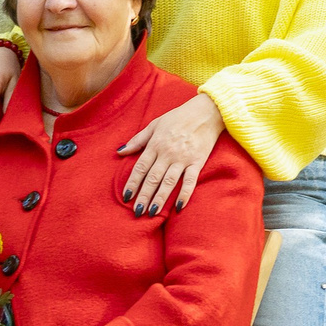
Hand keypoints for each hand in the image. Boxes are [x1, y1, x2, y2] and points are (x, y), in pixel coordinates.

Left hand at [116, 93, 224, 216]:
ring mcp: (183, 158)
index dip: (132, 183)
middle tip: (137, 212)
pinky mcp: (197, 162)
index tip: (126, 197)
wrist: (206, 112)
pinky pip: (190, 181)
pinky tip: (178, 207)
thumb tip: (120, 152)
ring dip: (160, 198)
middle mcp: (167, 153)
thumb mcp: (154, 124)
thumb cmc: (178, 117)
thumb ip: (137, 140)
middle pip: (153, 178)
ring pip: (169, 182)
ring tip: (152, 213)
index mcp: (155, 144)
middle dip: (144, 196)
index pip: (140, 168)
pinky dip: (185, 194)